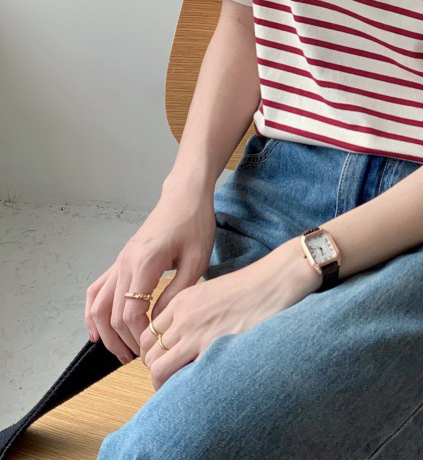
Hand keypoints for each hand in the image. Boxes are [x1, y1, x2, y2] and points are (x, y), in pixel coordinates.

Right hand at [85, 188, 215, 363]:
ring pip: (98, 304)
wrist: (185, 197)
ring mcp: (119, 261)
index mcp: (144, 263)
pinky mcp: (121, 260)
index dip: (139, 335)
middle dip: (123, 340)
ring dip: (104, 332)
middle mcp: (125, 263)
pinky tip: (97, 331)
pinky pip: (97, 289)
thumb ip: (176, 292)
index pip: (130, 312)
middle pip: (111, 313)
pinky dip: (93, 312)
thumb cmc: (195, 224)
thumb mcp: (196, 260)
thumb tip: (158, 322)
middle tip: (140, 359)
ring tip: (120, 353)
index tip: (153, 347)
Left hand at [138, 236, 320, 389]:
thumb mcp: (213, 292)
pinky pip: (182, 374)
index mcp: (181, 301)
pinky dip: (182, 385)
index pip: (149, 335)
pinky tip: (195, 386)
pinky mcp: (211, 346)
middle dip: (156, 369)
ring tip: (178, 388)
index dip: (153, 352)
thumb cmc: (251, 286)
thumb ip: (194, 312)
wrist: (274, 280)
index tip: (164, 361)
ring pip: (159, 367)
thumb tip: (187, 336)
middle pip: (150, 353)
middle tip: (170, 379)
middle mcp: (182, 317)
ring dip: (164, 382)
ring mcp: (195, 332)